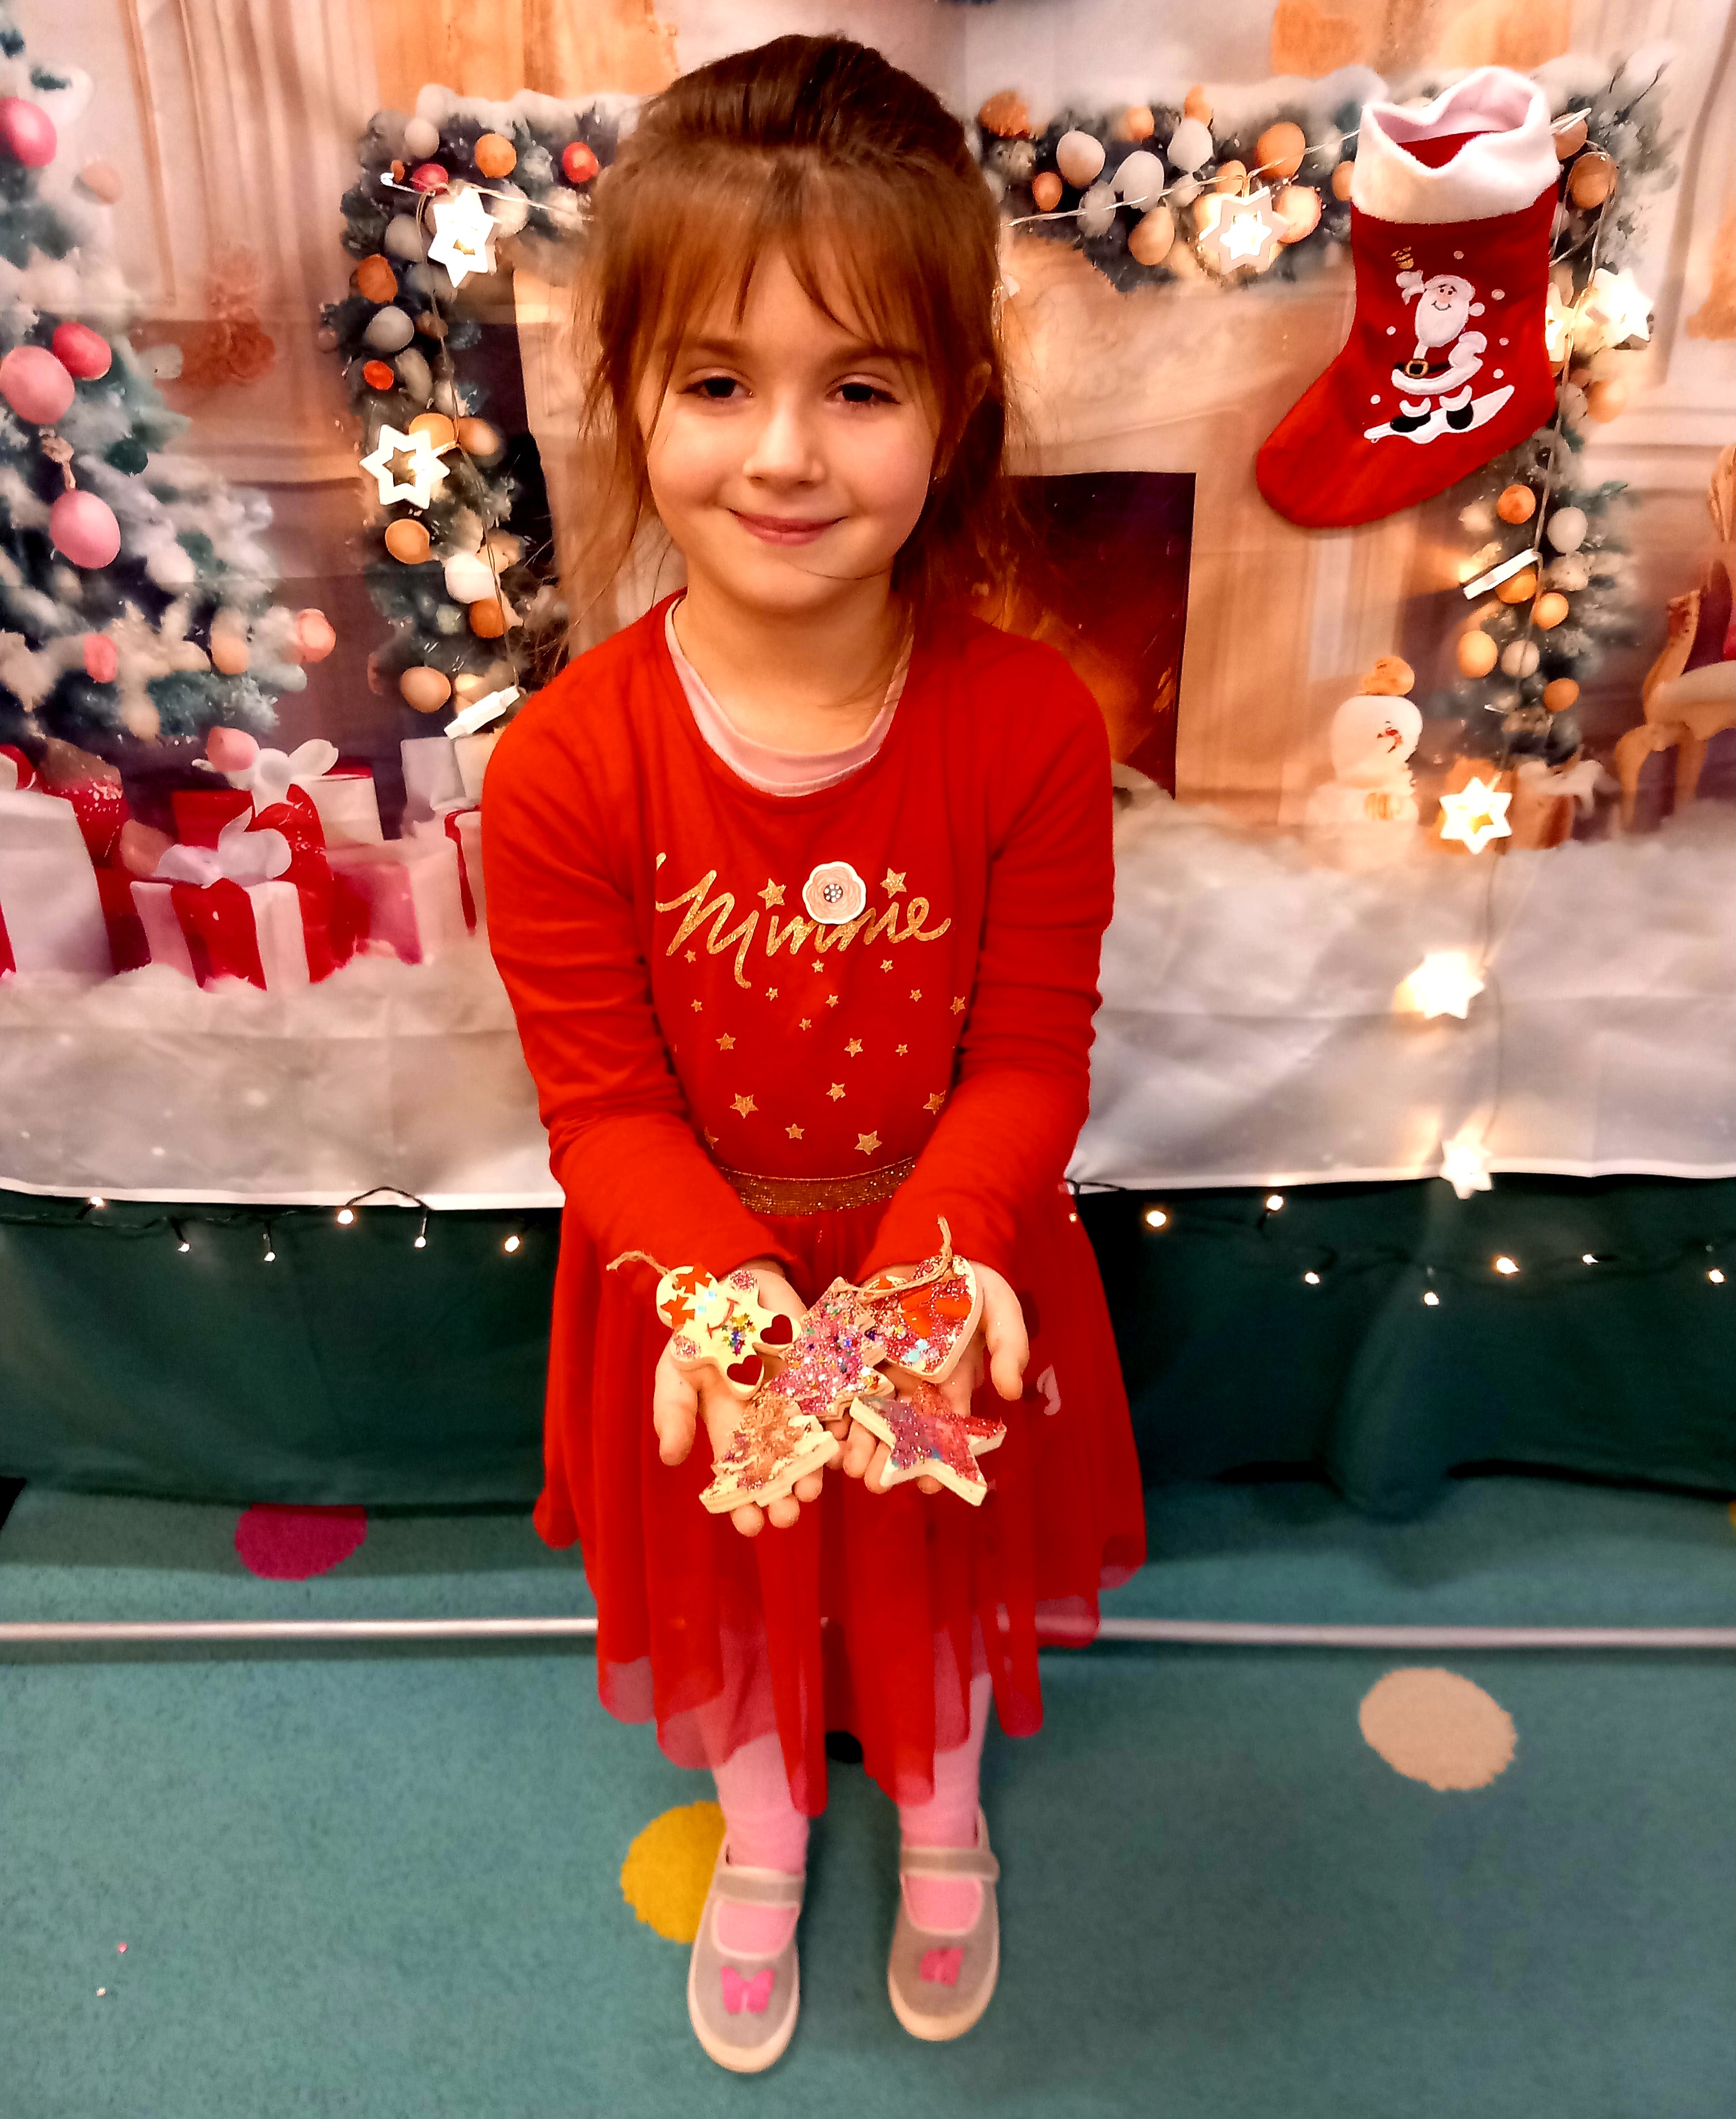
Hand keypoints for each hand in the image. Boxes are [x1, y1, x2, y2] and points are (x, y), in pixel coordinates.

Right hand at [651, 1260, 814, 1537]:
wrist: (733, 1283)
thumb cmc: (698, 1333)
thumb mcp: (675, 1370)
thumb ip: (674, 1413)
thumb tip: (671, 1459)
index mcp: (731, 1427)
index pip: (738, 1474)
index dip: (742, 1503)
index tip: (750, 1527)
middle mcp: (767, 1421)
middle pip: (778, 1468)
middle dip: (783, 1495)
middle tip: (788, 1517)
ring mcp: (797, 1398)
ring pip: (809, 1443)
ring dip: (813, 1468)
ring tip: (814, 1489)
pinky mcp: (822, 1372)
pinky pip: (835, 1403)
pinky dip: (839, 1423)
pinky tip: (839, 1443)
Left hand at [838, 1261, 1027, 1495]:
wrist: (933, 1250)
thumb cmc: (975, 1286)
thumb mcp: (1003, 1311)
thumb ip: (1008, 1349)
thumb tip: (1011, 1392)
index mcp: (953, 1385)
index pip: (946, 1429)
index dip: (937, 1458)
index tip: (926, 1486)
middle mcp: (918, 1385)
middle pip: (903, 1429)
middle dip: (889, 1459)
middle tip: (875, 1484)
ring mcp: (887, 1369)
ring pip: (871, 1413)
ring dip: (860, 1442)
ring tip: (847, 1469)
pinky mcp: (859, 1350)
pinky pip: (845, 1381)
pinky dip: (836, 1406)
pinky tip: (827, 1431)